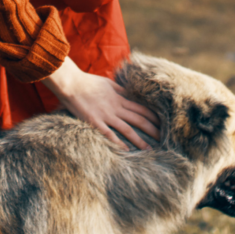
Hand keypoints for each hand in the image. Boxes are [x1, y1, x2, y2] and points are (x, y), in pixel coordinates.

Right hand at [40, 57, 156, 150]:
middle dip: (153, 129)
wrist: (71, 83)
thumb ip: (120, 90)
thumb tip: (130, 93)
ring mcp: (106, 115)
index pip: (142, 108)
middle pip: (139, 119)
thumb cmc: (87, 82)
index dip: (154, 116)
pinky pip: (110, 135)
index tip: (163, 123)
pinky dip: (119, 143)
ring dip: (140, 140)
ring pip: (128, 129)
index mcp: (120, 97)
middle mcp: (116, 107)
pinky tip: (127, 151)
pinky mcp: (95, 122)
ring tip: (150, 149)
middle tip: (164, 138)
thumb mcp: (108, 83)